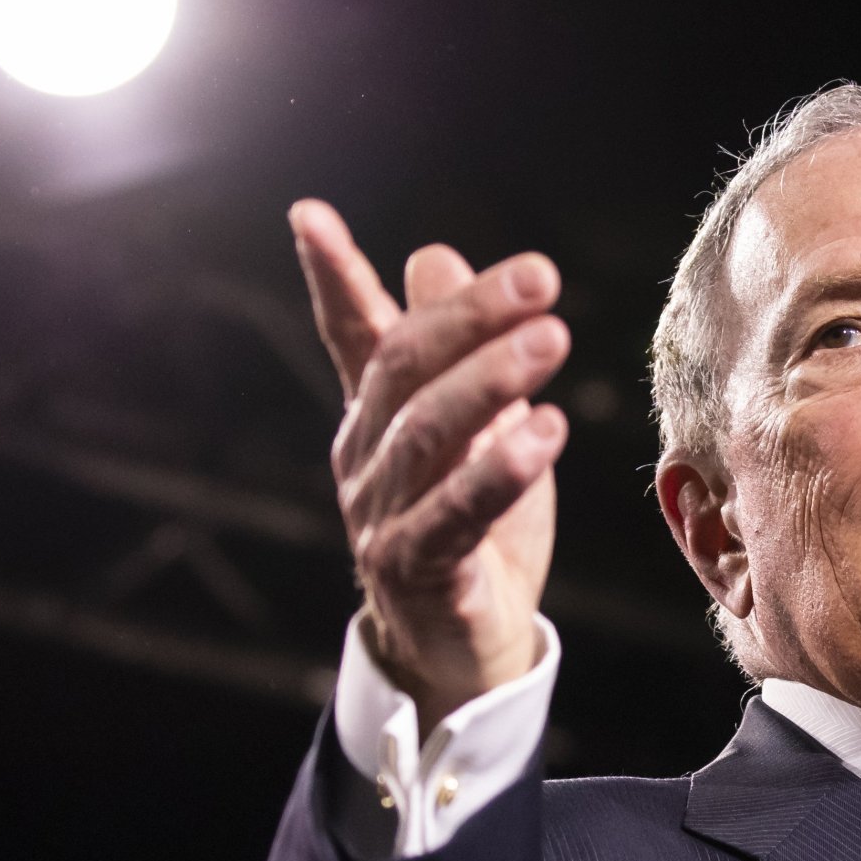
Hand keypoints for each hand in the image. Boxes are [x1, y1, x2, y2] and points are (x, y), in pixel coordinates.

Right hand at [291, 199, 569, 730]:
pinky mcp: (416, 570)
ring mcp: (383, 515)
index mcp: (374, 417)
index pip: (352, 335)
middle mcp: (367, 458)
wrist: (464, 646)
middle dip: (469, 316)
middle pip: (406, 370)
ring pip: (429, 436)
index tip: (308, 215)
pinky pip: (454, 514)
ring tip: (551, 340)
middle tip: (539, 278)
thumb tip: (433, 254)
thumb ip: (452, 350)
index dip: (332, 277)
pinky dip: (498, 471)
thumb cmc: (474, 527)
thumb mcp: (473, 428)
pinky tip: (546, 432)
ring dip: (492, 381)